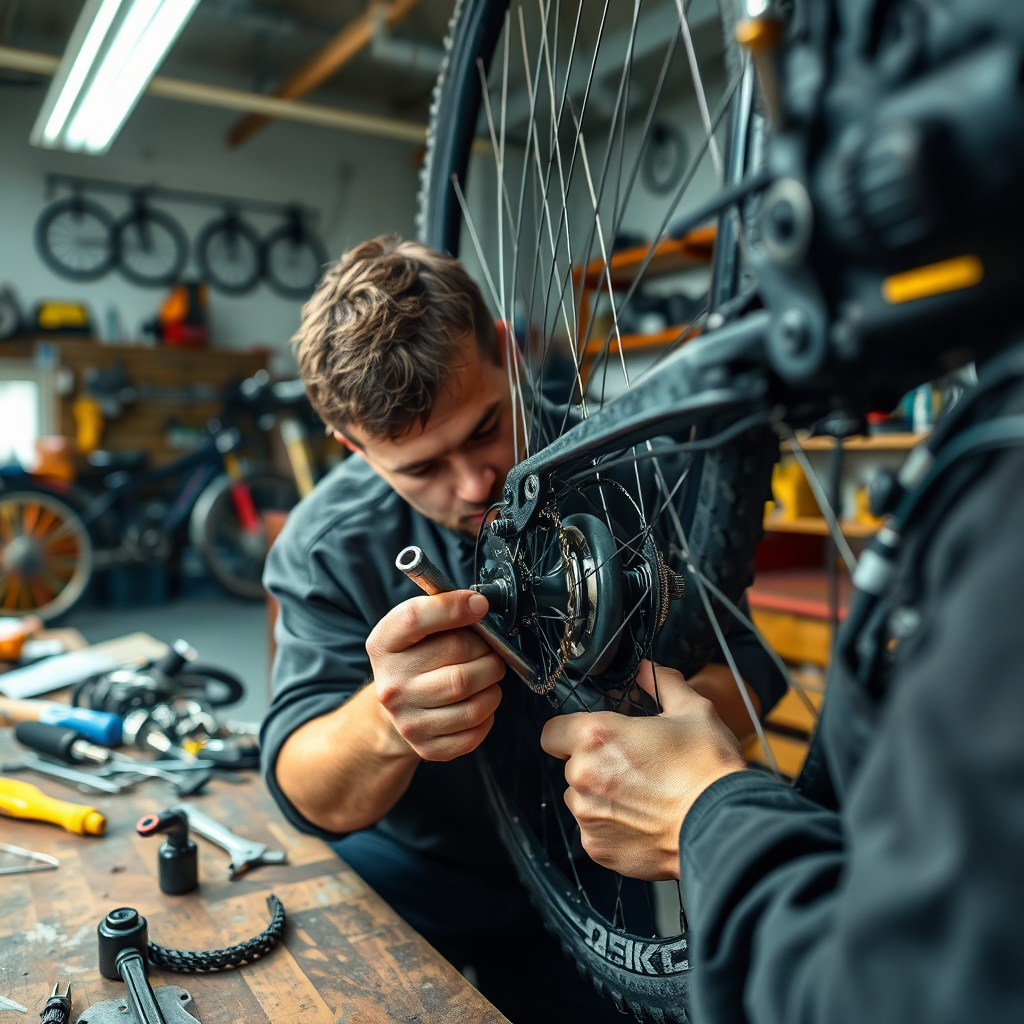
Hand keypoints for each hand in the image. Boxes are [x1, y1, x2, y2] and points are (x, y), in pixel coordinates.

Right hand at [366, 590, 504, 760]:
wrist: (397, 708)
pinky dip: (488, 714)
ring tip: (488, 675)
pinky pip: (475, 731)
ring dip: (493, 683)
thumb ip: (441, 610)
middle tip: (490, 650)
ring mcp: (407, 720)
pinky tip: (479, 701)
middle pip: (458, 656)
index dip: (453, 607)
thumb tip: (478, 605)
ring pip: (473, 698)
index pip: (414, 618)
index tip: (479, 605)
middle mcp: (391, 685)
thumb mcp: (416, 628)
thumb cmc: (416, 659)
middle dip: (487, 649)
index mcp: (383, 646)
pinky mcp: (426, 747)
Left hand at [540, 661, 746, 879]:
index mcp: (597, 736)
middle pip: (572, 766)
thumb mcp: (693, 710)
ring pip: (582, 800)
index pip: (552, 732)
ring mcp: (588, 815)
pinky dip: (612, 828)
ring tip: (643, 796)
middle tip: (634, 767)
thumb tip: (649, 671)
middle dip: (595, 765)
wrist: (724, 826)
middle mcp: (583, 776)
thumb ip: (662, 684)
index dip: (569, 733)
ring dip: (602, 797)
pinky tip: (643, 821)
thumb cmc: (708, 770)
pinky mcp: (598, 848)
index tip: (589, 739)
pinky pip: (594, 832)